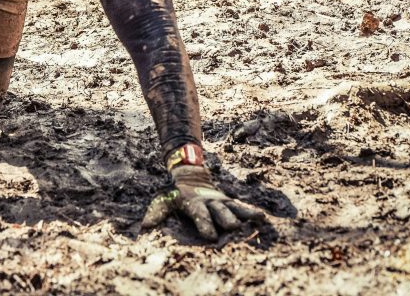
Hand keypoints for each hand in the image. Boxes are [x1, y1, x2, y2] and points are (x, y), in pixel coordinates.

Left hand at [142, 164, 264, 240]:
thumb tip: (145, 227)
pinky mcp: (230, 202)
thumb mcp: (165, 200)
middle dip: (225, 219)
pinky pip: (242, 208)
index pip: (199, 215)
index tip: (210, 236)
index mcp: (194, 203)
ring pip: (234, 208)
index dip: (204, 224)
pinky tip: (264, 219)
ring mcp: (221, 201)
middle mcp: (210, 202)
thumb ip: (157, 213)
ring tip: (259, 219)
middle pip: (219, 211)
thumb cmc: (176, 193)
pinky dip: (252, 213)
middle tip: (233, 227)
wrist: (190, 173)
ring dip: (245, 214)